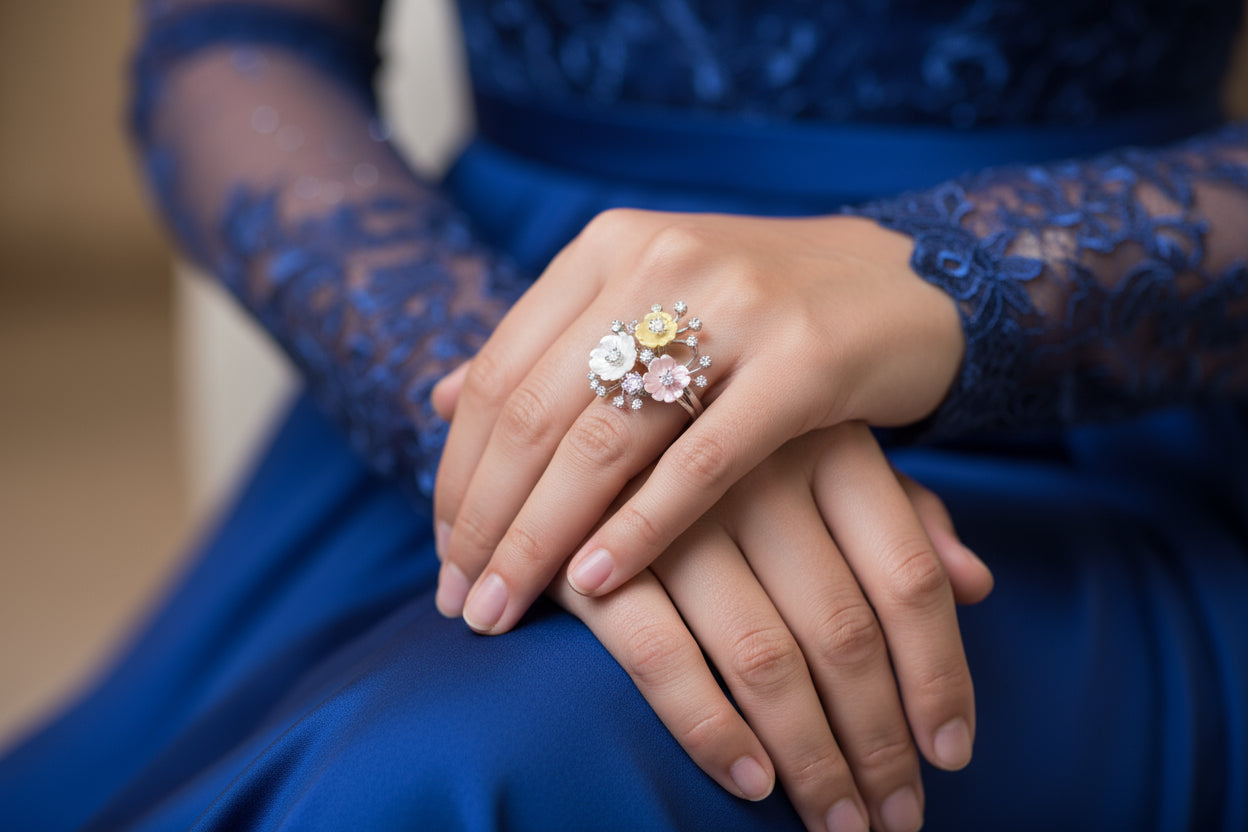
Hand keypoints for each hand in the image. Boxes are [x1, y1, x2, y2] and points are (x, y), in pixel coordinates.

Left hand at [430, 209, 963, 633]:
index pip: (498, 374)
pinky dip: (640, 529)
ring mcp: (733, 306)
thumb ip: (550, 345)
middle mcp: (658, 262)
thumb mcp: (647, 305)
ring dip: (539, 539)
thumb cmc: (761, 310)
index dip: (458, 472)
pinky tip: (595, 583)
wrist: (908, 280)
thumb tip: (436, 396)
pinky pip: (701, 462)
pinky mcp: (805, 358)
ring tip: (502, 607)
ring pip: (601, 442)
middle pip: (532, 413)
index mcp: (608, 247)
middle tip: (457, 599)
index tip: (443, 553)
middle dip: (483, 520)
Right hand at [548, 424, 991, 831]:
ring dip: (810, 757)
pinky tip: (749, 781)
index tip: (950, 755)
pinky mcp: (596, 553)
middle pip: (844, 633)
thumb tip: (979, 583)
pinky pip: (662, 657)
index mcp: (829, 446)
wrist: (579, 408)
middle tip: (896, 818)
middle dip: (877, 743)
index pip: (908, 580)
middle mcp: (760, 474)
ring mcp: (674, 513)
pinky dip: (710, 727)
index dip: (939, 677)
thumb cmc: (725, 445)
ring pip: (765, 658)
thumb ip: (900, 512)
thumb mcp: (822, 451)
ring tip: (837, 824)